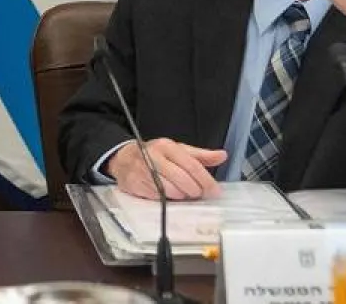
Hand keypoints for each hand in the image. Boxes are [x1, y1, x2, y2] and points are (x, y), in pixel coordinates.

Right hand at [109, 138, 226, 199]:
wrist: (123, 158)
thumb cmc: (154, 155)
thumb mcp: (177, 150)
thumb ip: (200, 155)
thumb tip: (222, 155)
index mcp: (167, 146)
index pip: (192, 165)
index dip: (206, 181)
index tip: (215, 191)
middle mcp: (154, 157)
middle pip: (183, 180)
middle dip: (194, 191)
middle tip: (198, 194)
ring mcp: (143, 171)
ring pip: (171, 191)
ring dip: (181, 196)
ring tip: (182, 193)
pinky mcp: (135, 184)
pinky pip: (157, 197)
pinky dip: (166, 199)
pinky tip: (168, 195)